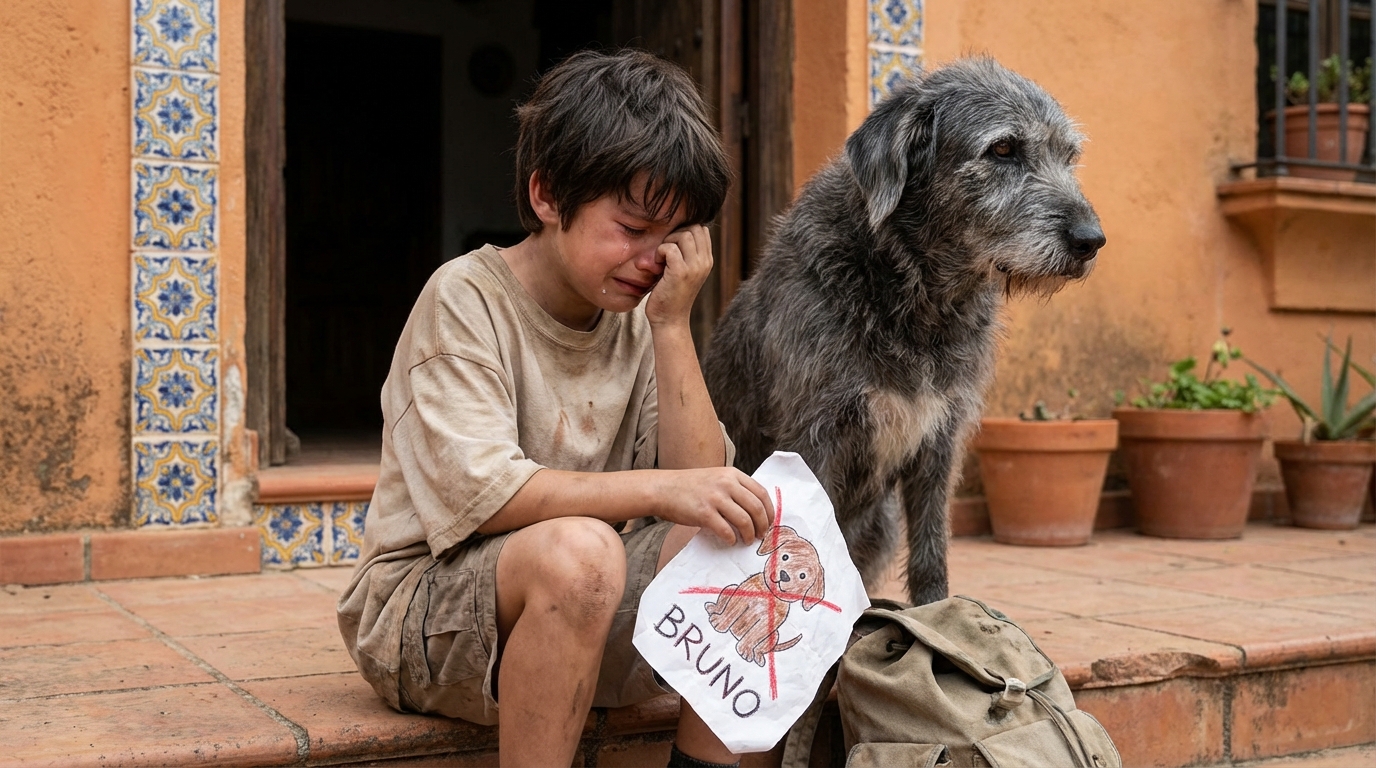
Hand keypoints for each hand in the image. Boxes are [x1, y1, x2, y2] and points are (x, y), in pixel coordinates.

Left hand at [644, 225, 712, 327]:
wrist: (670, 321)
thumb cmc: (672, 295)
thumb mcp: (684, 271)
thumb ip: (686, 253)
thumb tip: (678, 231)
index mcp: (707, 260)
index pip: (701, 229)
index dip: (684, 230)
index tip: (673, 245)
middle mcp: (705, 262)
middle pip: (694, 228)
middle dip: (676, 233)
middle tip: (665, 250)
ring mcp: (695, 267)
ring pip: (684, 234)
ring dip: (668, 242)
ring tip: (661, 258)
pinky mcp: (681, 272)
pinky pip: (670, 248)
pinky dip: (660, 251)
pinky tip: (657, 264)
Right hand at [651, 467, 773, 544]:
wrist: (663, 488)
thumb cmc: (689, 486)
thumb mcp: (716, 478)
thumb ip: (734, 488)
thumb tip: (756, 510)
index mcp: (732, 474)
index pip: (761, 493)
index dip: (769, 511)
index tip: (770, 522)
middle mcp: (726, 483)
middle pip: (756, 508)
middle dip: (763, 525)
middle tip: (762, 535)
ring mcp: (715, 498)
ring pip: (744, 520)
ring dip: (750, 534)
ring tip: (748, 540)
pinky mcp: (704, 513)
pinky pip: (726, 530)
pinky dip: (732, 539)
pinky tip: (730, 541)